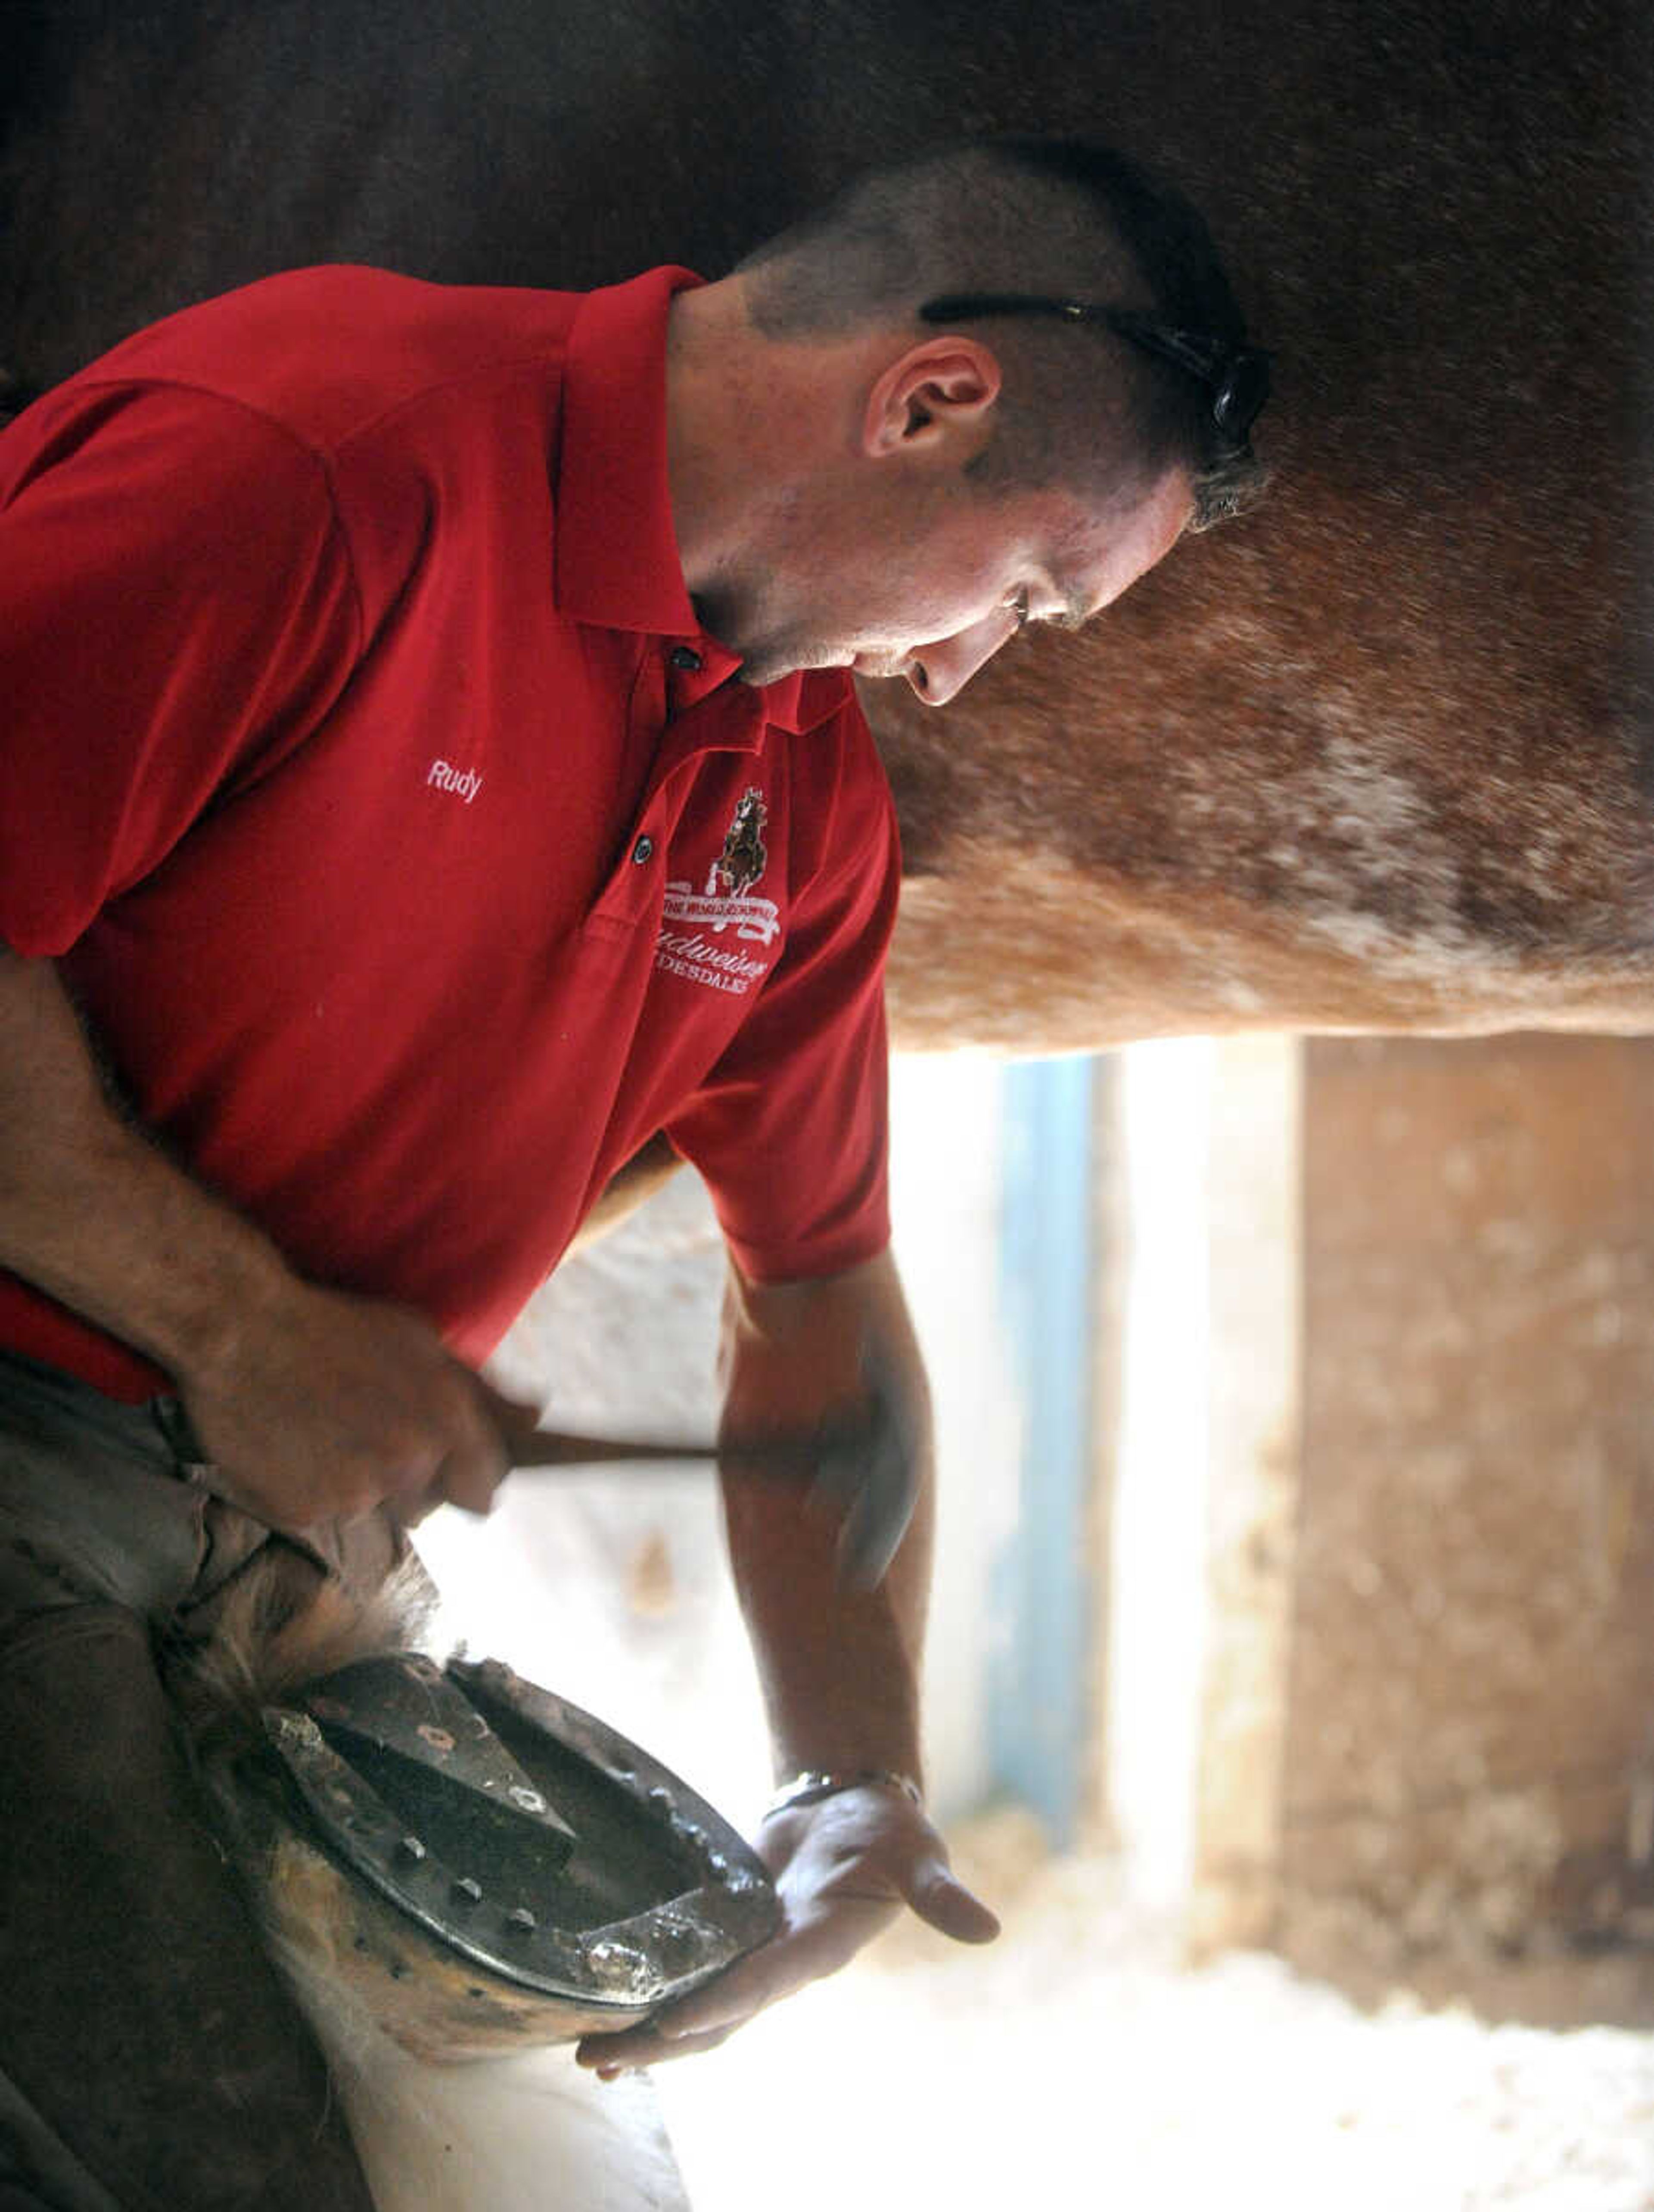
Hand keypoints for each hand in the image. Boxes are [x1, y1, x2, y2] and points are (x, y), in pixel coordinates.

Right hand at [176, 1279, 533, 1528]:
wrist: (242, 1328)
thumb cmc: (336, 1326)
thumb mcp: (421, 1341)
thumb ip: (482, 1390)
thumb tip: (536, 1417)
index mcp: (447, 1421)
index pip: (485, 1488)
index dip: (468, 1478)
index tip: (453, 1471)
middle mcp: (409, 1464)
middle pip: (426, 1505)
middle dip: (408, 1479)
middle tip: (368, 1434)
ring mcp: (354, 1493)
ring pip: (371, 1509)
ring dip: (357, 1484)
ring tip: (325, 1431)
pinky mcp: (303, 1511)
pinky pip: (320, 1514)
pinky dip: (309, 1490)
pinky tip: (291, 1445)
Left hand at [574, 1783, 998, 2075]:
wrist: (858, 1808)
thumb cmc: (892, 1832)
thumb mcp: (918, 1855)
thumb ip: (940, 1895)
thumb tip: (988, 1929)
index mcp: (821, 1945)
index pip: (765, 1981)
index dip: (722, 2000)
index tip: (672, 2019)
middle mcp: (781, 1962)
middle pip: (717, 2014)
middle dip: (661, 2039)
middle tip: (598, 2057)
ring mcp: (754, 1951)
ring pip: (696, 2006)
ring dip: (648, 2030)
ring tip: (589, 2054)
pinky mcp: (732, 1930)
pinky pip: (690, 1971)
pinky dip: (653, 1992)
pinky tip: (607, 2006)